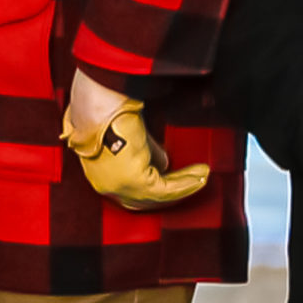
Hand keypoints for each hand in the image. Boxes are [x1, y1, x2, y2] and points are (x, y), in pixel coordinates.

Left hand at [59, 75, 212, 210]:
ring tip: (202, 177)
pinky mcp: (133, 180)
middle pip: (147, 199)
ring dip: (185, 185)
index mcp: (101, 176)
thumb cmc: (107, 111)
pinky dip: (185, 183)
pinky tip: (199, 176)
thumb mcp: (132, 138)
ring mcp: (119, 185)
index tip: (179, 182)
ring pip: (158, 194)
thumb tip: (163, 165)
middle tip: (196, 180)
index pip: (132, 193)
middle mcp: (107, 185)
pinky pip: (165, 189)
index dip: (158, 189)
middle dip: (175, 190)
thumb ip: (147, 154)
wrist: (100, 103)